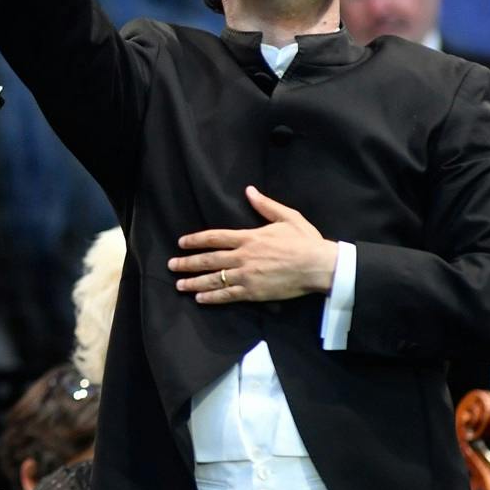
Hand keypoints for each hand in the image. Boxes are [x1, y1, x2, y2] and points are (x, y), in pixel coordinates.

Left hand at [169, 185, 338, 303]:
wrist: (318, 266)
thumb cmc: (305, 241)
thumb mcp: (287, 216)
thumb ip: (265, 205)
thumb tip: (249, 190)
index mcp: (249, 237)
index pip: (214, 237)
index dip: (195, 240)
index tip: (181, 243)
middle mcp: (242, 256)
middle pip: (208, 259)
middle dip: (187, 262)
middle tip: (171, 265)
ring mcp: (246, 276)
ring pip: (214, 279)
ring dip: (194, 281)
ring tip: (179, 284)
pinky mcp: (253, 292)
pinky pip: (227, 295)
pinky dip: (212, 297)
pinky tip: (200, 298)